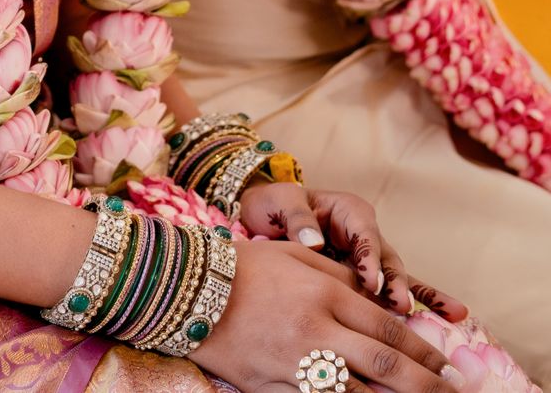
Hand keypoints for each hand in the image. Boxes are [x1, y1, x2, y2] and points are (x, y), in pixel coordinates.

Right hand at [189, 239, 465, 392]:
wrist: (190, 290)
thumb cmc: (247, 267)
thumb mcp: (296, 258)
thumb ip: (337, 277)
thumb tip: (373, 297)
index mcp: (323, 294)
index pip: (385, 326)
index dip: (421, 348)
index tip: (446, 365)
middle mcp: (315, 331)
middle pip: (383, 363)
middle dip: (424, 383)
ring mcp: (295, 365)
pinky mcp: (273, 389)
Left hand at [237, 182, 465, 322]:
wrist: (264, 217)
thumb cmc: (274, 205)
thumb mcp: (281, 202)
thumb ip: (298, 219)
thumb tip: (313, 241)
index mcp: (348, 210)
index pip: (364, 235)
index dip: (369, 258)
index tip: (370, 283)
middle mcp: (365, 233)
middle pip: (386, 258)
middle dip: (395, 282)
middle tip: (399, 306)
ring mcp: (370, 257)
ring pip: (398, 276)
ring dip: (416, 295)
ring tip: (447, 314)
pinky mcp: (368, 278)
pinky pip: (396, 289)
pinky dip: (422, 300)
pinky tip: (454, 314)